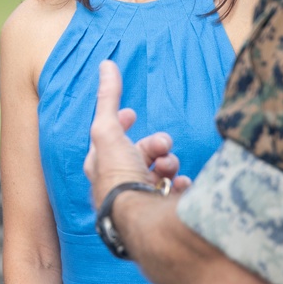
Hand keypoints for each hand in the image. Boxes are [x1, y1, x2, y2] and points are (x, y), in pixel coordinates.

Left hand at [84, 61, 189, 208]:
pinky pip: (176, 194)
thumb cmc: (117, 175)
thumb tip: (106, 64)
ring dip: (169, 164)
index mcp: (101, 166)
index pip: (107, 139)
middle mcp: (118, 184)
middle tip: (162, 145)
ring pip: (161, 172)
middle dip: (155, 144)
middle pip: (140, 154)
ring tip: (169, 168)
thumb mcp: (108, 130)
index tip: (131, 113)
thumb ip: (108, 98)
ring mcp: (141, 199)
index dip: (119, 123)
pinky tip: (181, 184)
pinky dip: (181, 185)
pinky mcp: (161, 212)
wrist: (139, 219)